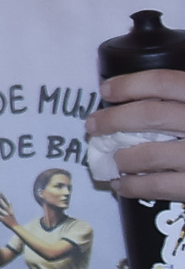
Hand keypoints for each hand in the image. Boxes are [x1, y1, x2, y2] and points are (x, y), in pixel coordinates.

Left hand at [0, 198, 17, 228]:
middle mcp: (7, 212)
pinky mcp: (2, 219)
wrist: (15, 227)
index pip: (5, 203)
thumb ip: (10, 206)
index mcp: (9, 210)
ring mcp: (5, 215)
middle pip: (2, 205)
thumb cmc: (13, 219)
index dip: (2, 199)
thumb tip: (9, 200)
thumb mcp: (12, 212)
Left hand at [89, 71, 184, 199]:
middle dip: (114, 120)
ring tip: (111, 160)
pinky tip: (123, 185)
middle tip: (93, 125)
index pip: (164, 82)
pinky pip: (161, 186)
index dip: (130, 84)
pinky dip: (135, 186)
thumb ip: (184, 97)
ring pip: (150, 153)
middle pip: (150, 115)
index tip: (107, 89)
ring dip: (122, 157)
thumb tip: (146, 94)